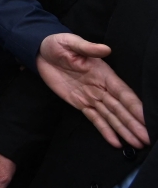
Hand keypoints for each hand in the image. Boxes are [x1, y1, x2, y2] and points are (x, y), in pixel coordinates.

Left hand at [38, 33, 149, 147]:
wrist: (40, 51)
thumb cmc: (58, 44)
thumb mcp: (71, 43)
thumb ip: (88, 48)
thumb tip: (105, 49)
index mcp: (104, 74)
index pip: (123, 93)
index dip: (134, 106)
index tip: (146, 120)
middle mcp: (101, 88)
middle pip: (120, 109)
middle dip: (133, 124)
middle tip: (146, 139)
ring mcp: (90, 97)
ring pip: (110, 116)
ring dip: (124, 130)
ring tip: (137, 144)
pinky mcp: (79, 103)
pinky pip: (94, 119)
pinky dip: (104, 130)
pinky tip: (115, 142)